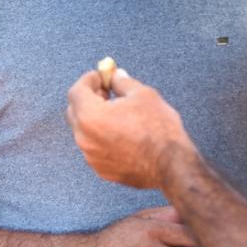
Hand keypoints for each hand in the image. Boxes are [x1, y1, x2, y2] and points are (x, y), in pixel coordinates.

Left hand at [66, 69, 191, 189]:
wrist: (171, 165)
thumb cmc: (158, 130)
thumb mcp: (142, 94)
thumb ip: (122, 82)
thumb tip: (115, 76)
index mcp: (90, 116)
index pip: (76, 92)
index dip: (88, 80)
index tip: (99, 76)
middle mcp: (85, 139)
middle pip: (74, 112)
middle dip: (88, 99)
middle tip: (106, 92)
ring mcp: (92, 157)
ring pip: (84, 131)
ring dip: (94, 119)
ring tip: (117, 114)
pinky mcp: (102, 170)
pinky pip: (94, 148)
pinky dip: (102, 138)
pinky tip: (120, 133)